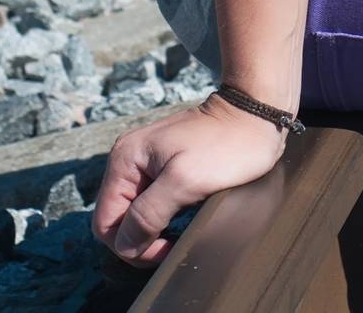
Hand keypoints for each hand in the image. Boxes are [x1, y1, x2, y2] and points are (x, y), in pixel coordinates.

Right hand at [92, 93, 288, 265]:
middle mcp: (129, 159)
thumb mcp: (185, 181)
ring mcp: (147, 162)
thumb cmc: (227, 144)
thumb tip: (125, 244)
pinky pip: (151, 202)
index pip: (106, 222)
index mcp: (126, 159)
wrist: (256, 114)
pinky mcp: (164, 165)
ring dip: (153, 228)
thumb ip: (148, 213)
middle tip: (173, 244)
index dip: (131, 245)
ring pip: (135, 213)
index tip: (165, 247)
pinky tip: (182, 217)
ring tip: (179, 230)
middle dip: (142, 239)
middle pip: (119, 219)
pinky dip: (163, 216)